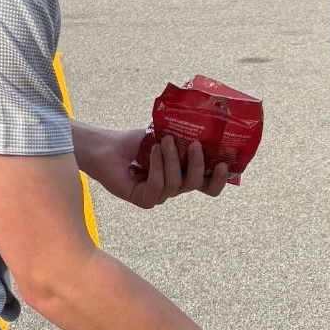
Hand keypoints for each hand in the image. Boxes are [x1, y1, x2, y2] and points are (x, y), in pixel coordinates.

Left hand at [78, 126, 228, 209]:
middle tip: (195, 145)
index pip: (207, 185)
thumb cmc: (134, 143)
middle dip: (197, 164)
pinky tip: (153, 152)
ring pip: (176, 184)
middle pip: (195, 185)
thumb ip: (184, 138)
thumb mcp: (164, 136)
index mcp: (182, 176)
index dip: (218, 180)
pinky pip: (158, 187)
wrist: (106, 147)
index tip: (222, 164)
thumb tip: (206, 129)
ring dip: (172, 160)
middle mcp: (173, 189)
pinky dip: (157, 167)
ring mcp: (159, 196)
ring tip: (164, 142)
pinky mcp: (144, 200)